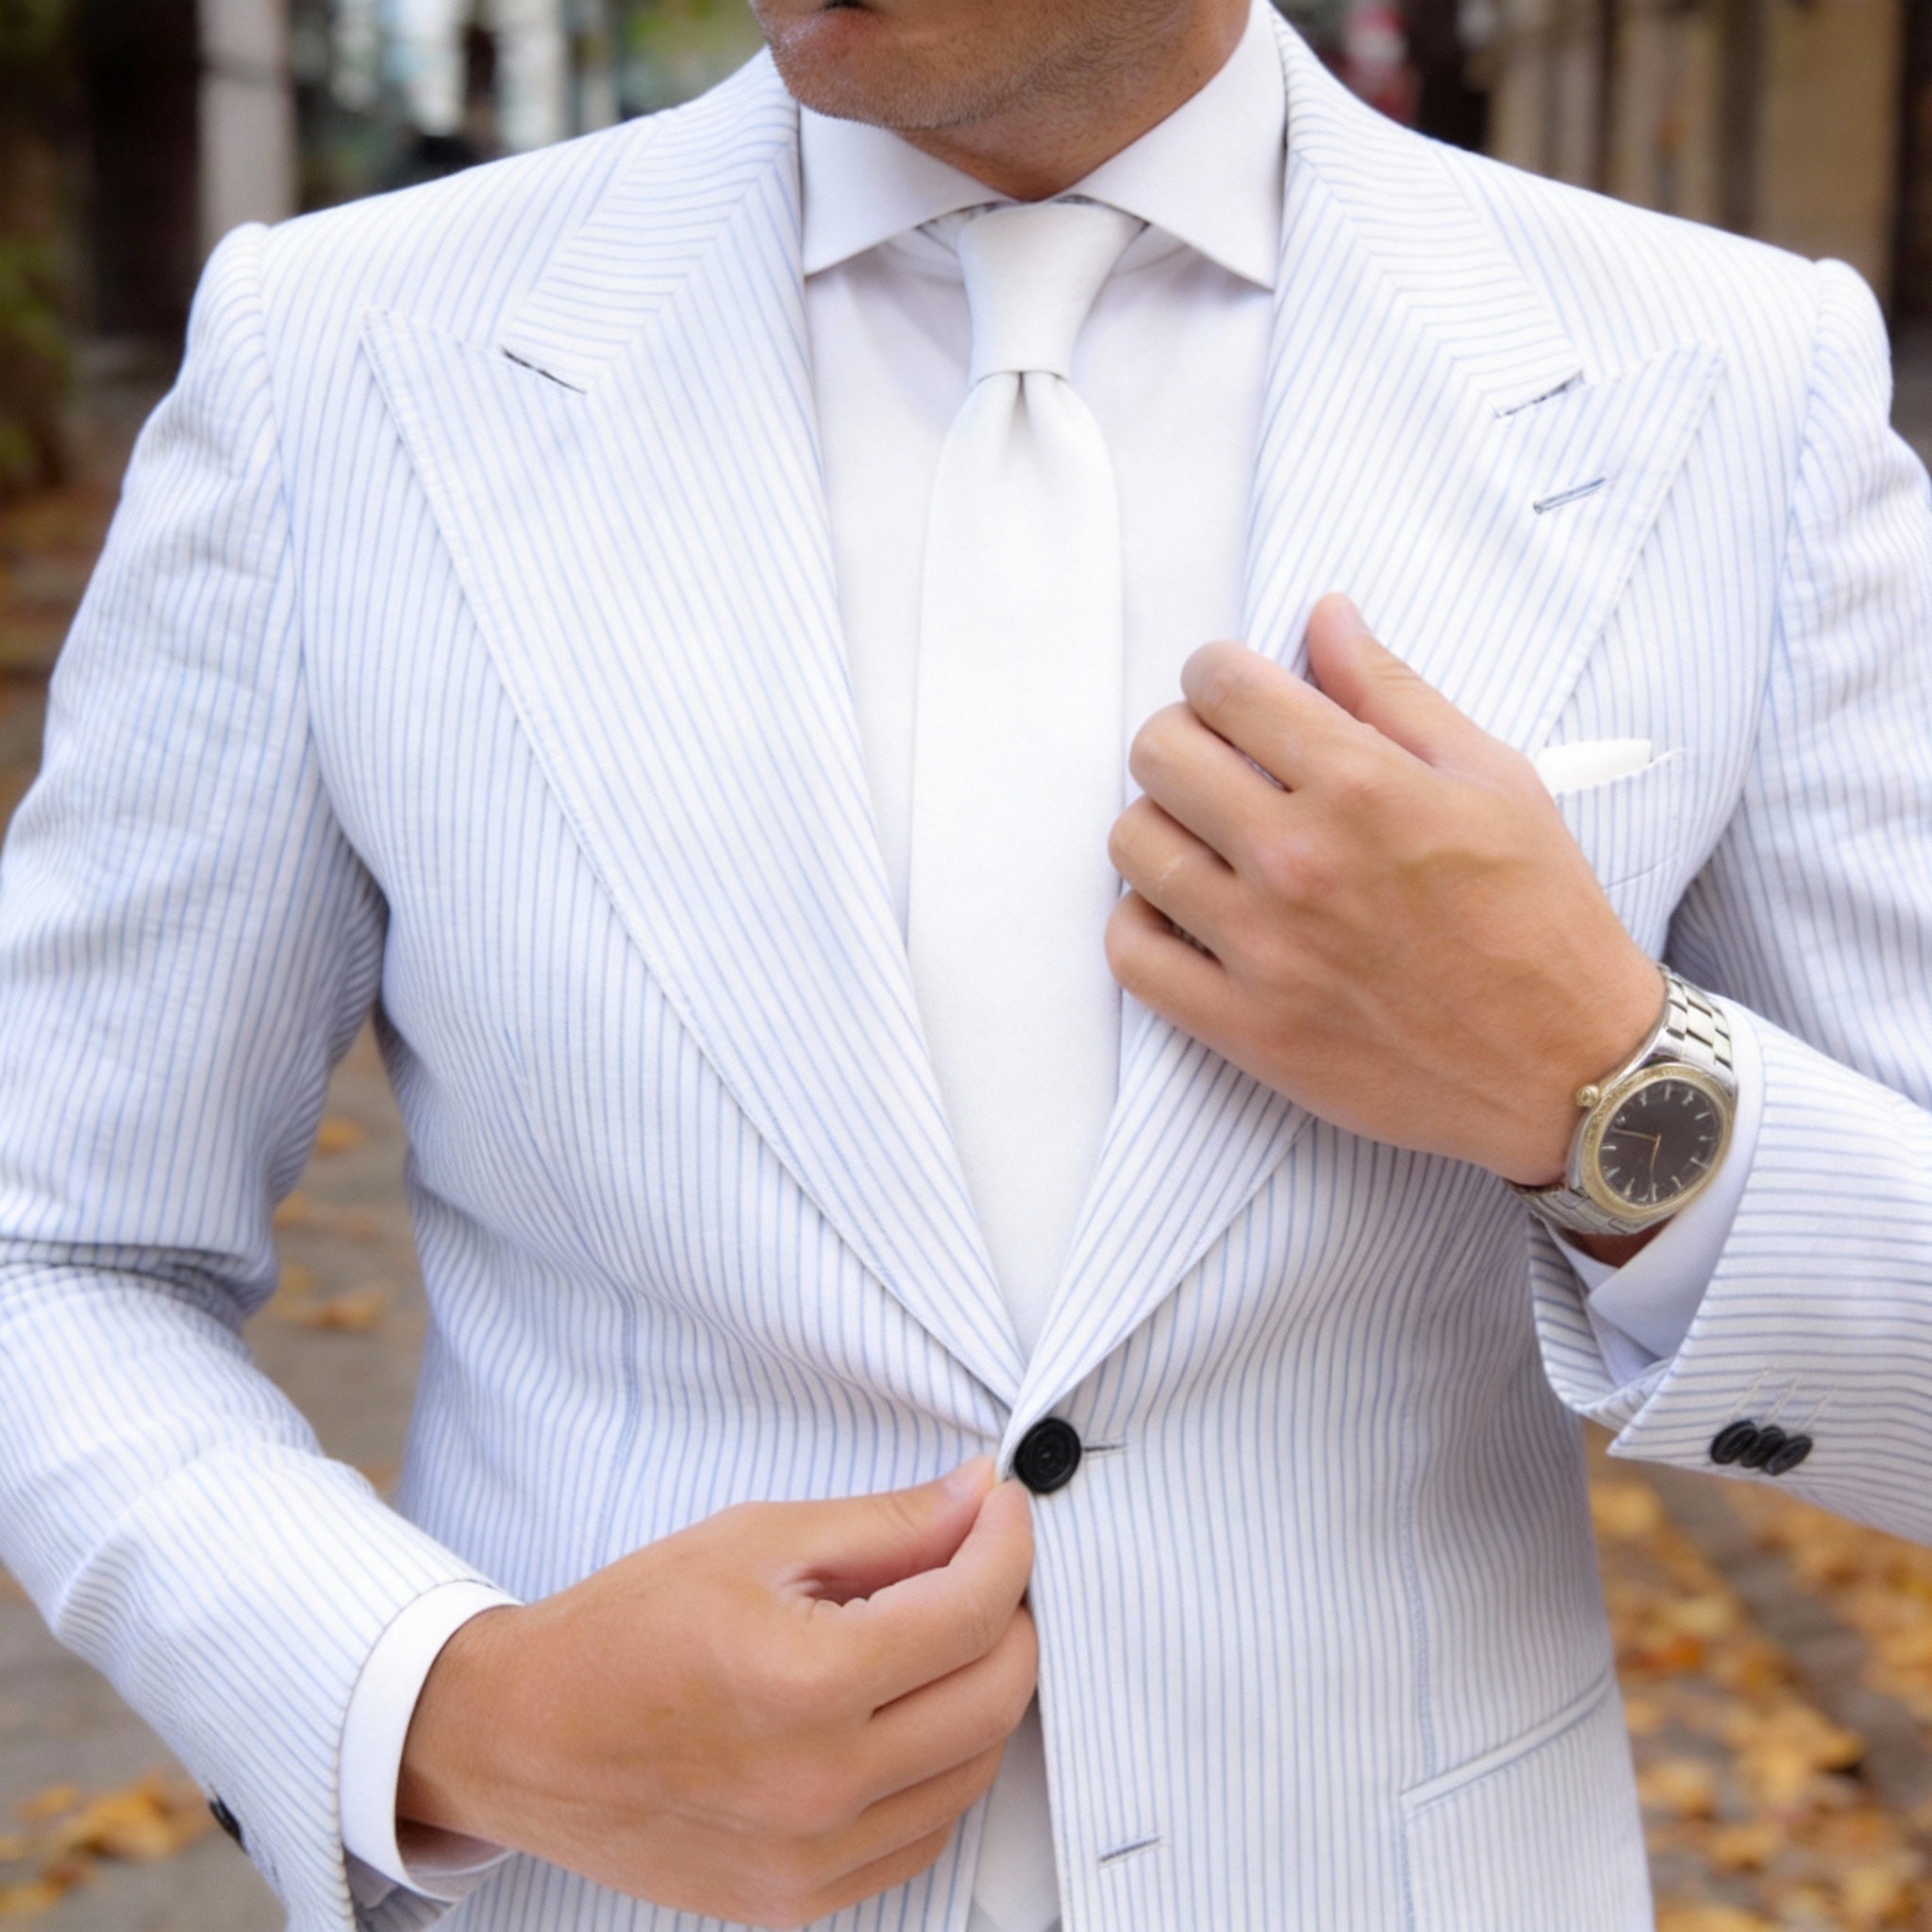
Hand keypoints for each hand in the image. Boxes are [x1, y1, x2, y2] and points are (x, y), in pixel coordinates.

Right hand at [397, 1461, 1035, 1929]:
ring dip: (984, 1692)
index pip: (970, 1613)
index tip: (1002, 1508)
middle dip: (1012, 1616)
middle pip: (995, 1699)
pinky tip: (907, 1714)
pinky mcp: (799, 1899)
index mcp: (805, 1683)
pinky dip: (942, 1767)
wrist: (522, 1736)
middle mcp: (819, 1785)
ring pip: (973, 1772)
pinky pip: (923, 1834)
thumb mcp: (755, 1541)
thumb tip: (979, 1498)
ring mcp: (812, 1858)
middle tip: (985, 1563)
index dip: (1007, 1545)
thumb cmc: (626, 1626)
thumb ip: (885, 1525)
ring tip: (944, 1633)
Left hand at [1105, 594, 1662, 1188]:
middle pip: (1159, 754)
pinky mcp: (1244, 1028)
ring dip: (1160, 827)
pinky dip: (1144, 923)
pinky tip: (1189, 914)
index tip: (1234, 696)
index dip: (1217, 675)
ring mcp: (1263, 949)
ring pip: (1133, 845)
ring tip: (1208, 842)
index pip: (1223, 685)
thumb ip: (1393, 693)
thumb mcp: (1494, 779)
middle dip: (1183, 740)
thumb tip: (1324, 616)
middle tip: (1221, 766)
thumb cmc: (1541, 918)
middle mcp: (1299, 860)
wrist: (1568, 1068)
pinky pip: (1131, 952)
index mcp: (1362, 786)